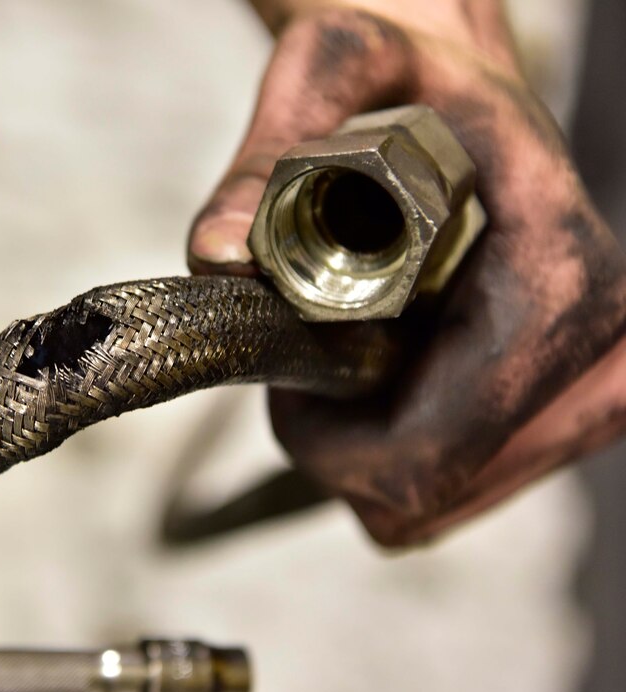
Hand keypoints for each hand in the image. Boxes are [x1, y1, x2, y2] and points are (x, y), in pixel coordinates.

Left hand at [190, 3, 625, 544]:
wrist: (468, 95)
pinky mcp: (563, 420)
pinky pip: (448, 493)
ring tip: (353, 345)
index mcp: (559, 284)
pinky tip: (391, 368)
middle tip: (309, 353)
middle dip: (336, 442)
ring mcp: (590, 399)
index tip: (283, 368)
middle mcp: (602, 358)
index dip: (322, 434)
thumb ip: (267, 158)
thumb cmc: (413, 84)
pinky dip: (392, 450)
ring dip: (361, 446)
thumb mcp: (334, 71)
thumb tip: (218, 256)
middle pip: (423, 494)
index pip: (426, 453)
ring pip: (430, 505)